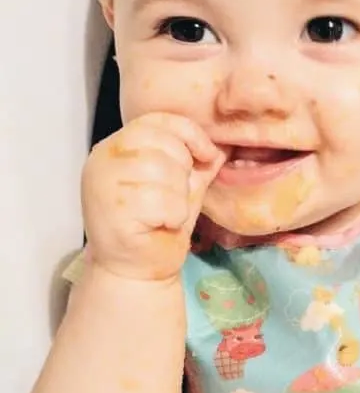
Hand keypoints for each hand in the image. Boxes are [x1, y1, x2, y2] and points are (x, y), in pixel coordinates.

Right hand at [82, 113, 224, 280]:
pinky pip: (161, 200)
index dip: (189, 134)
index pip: (156, 120)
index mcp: (116, 146)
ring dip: (178, 197)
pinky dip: (172, 216)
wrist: (136, 272)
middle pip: (163, 144)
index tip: (207, 155)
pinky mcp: (111, 209)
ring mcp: (102, 183)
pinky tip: (160, 226)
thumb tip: (225, 141)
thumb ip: (198, 161)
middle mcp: (103, 159)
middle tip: (174, 198)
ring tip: (166, 214)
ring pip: (163, 170)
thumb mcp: (182, 185)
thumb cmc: (158, 226)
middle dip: (183, 173)